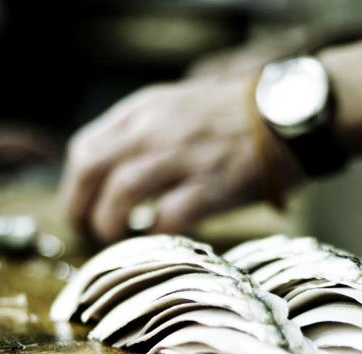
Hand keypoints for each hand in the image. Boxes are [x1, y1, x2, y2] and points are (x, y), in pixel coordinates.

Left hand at [60, 78, 300, 242]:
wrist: (286, 114)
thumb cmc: (230, 116)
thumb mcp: (176, 106)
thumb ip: (142, 132)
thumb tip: (112, 173)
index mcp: (143, 110)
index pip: (85, 148)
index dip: (75, 186)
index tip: (80, 208)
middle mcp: (154, 130)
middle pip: (92, 169)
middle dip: (79, 207)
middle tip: (87, 231)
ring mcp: (181, 158)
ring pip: (121, 193)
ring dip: (110, 223)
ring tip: (116, 238)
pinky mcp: (210, 187)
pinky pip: (166, 218)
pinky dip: (155, 233)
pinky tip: (157, 237)